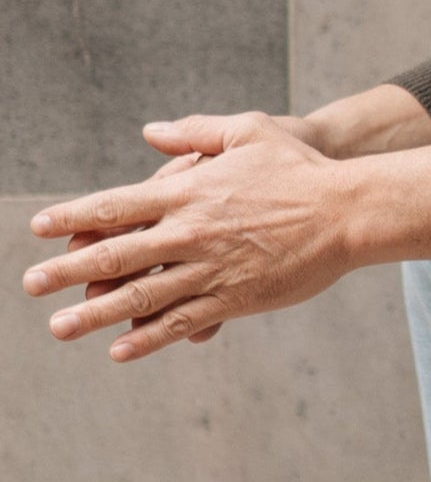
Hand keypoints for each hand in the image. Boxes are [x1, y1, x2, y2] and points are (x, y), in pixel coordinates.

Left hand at [23, 112, 359, 361]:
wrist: (348, 211)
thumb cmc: (301, 167)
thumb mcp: (247, 130)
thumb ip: (195, 132)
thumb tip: (151, 132)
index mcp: (187, 191)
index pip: (115, 206)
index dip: (74, 218)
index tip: (40, 229)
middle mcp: (191, 232)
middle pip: (116, 254)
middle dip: (67, 270)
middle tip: (30, 286)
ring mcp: (212, 269)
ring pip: (141, 296)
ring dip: (95, 313)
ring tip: (59, 328)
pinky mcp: (237, 299)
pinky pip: (184, 322)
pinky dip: (150, 338)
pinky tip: (119, 351)